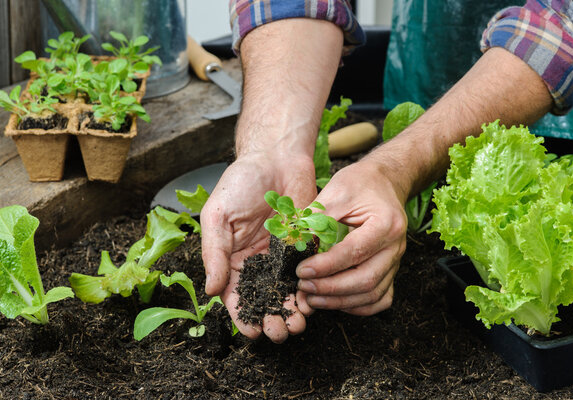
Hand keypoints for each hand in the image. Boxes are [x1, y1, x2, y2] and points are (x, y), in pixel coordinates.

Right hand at [200, 152, 316, 341]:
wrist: (277, 156)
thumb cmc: (241, 181)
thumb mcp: (218, 216)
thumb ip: (215, 253)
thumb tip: (211, 291)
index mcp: (232, 258)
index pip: (235, 295)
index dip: (242, 316)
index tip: (251, 332)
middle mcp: (257, 262)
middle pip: (263, 300)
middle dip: (270, 320)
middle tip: (279, 333)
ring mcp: (282, 256)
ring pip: (286, 293)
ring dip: (291, 312)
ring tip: (297, 326)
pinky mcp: (304, 247)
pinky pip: (307, 274)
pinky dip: (309, 291)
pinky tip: (312, 303)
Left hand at [295, 160, 407, 315]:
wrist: (385, 182)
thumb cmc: (361, 183)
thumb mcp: (337, 191)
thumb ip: (317, 218)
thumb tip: (294, 244)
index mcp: (385, 224)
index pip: (354, 252)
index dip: (326, 266)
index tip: (301, 270)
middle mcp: (395, 246)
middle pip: (366, 280)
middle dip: (331, 289)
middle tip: (303, 287)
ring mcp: (396, 261)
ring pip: (373, 294)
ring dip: (340, 301)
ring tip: (312, 298)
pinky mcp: (391, 270)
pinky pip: (381, 298)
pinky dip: (359, 306)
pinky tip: (335, 302)